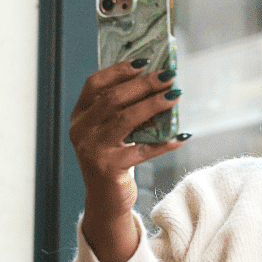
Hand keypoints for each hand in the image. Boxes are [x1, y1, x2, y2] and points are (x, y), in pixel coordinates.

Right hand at [70, 59, 188, 261]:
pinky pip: (143, 150)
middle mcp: (82, 131)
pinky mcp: (109, 168)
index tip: (144, 61)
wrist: (105, 199)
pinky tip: (181, 136)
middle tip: (169, 76)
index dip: (118, 70)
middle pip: (113, 99)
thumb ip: (122, 109)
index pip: (94, 84)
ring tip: (175, 95)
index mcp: (80, 116)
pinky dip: (164, 143)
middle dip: (144, 85)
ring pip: (126, 119)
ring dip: (154, 105)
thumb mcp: (109, 131)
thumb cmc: (113, 157)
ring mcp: (93, 150)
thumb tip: (157, 82)